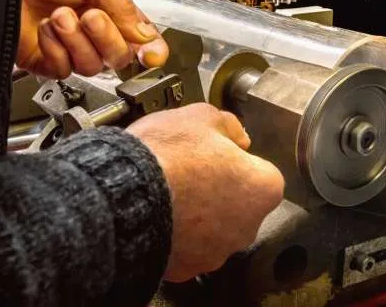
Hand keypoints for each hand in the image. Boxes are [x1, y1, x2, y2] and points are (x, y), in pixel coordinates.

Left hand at [17, 0, 168, 78]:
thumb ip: (124, 7)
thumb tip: (148, 37)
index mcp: (110, 8)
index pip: (140, 39)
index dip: (150, 51)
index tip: (151, 56)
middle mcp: (92, 31)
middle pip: (119, 57)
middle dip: (106, 37)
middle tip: (90, 16)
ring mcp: (69, 46)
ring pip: (92, 67)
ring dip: (77, 40)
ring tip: (59, 15)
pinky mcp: (44, 59)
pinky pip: (64, 70)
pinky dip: (56, 49)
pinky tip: (45, 28)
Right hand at [127, 103, 284, 282]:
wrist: (122, 195)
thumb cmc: (166, 156)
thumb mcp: (200, 116)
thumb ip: (228, 125)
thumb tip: (236, 134)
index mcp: (262, 188)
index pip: (260, 172)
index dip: (235, 159)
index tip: (217, 154)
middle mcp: (247, 227)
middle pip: (238, 205)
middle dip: (219, 190)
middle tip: (190, 170)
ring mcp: (216, 252)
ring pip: (213, 230)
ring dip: (198, 214)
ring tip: (169, 190)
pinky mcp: (186, 269)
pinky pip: (186, 248)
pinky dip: (176, 235)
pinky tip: (158, 212)